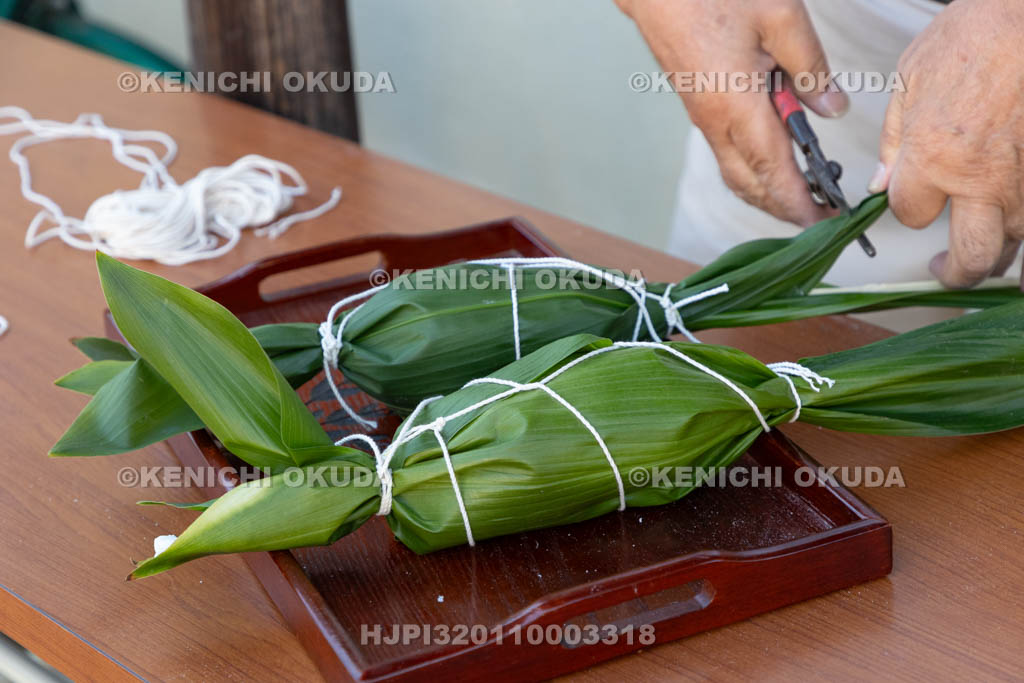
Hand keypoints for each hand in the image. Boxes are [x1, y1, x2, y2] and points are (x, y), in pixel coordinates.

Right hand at [617, 0, 848, 225]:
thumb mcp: (780, 16)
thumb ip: (810, 66)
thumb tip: (831, 108)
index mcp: (736, 107)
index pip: (772, 173)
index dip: (800, 204)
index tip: (825, 222)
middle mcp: (716, 123)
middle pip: (751, 187)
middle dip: (786, 209)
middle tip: (823, 214)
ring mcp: (705, 119)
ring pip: (738, 175)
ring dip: (769, 192)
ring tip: (806, 192)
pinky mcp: (701, 110)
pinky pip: (729, 155)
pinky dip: (756, 171)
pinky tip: (779, 158)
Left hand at [870, 0, 1023, 287]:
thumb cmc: (976, 34)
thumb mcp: (910, 79)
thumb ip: (893, 138)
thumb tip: (880, 180)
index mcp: (933, 158)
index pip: (909, 214)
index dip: (907, 207)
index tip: (910, 199)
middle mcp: (981, 178)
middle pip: (970, 255)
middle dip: (957, 272)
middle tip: (947, 269)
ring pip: (1013, 241)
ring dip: (997, 252)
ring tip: (984, 254)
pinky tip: (1014, 229)